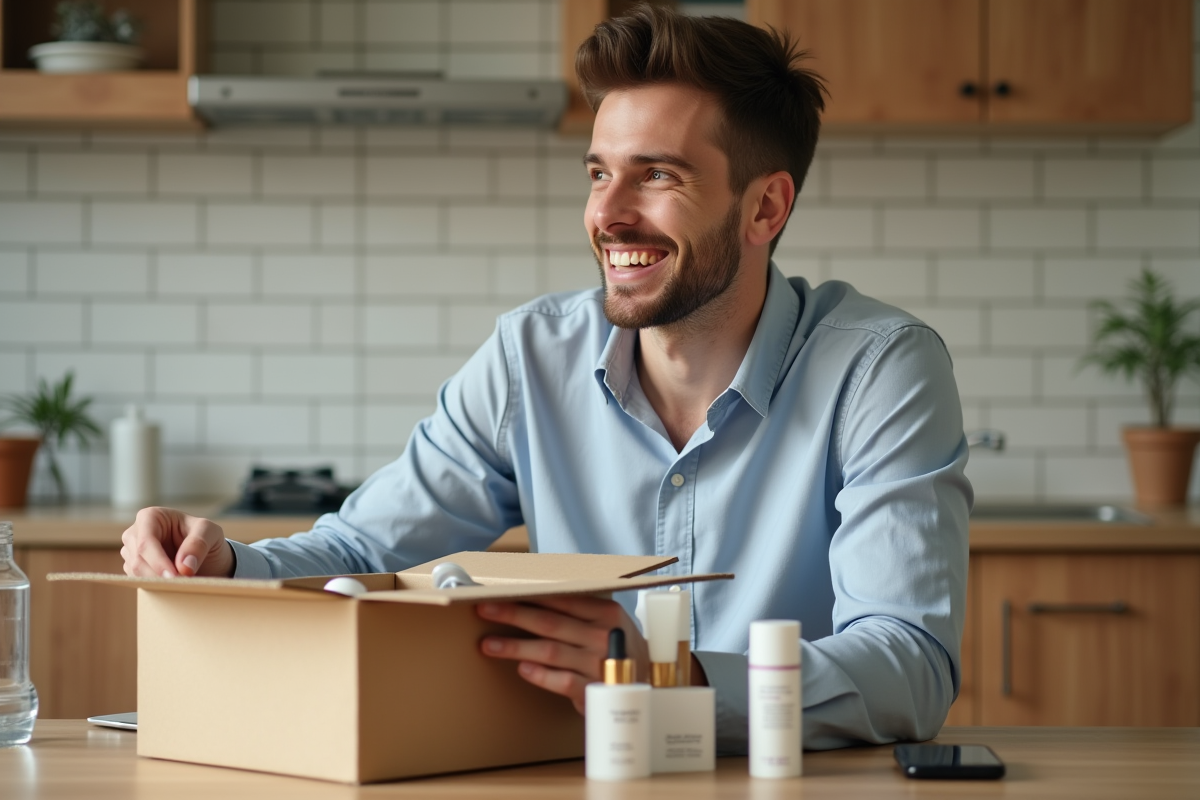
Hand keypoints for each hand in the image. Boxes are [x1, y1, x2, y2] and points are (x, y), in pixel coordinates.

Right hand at [121, 507, 233, 578]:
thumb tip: (184, 566)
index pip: (146, 542)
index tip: (175, 576)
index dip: (158, 562)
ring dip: (157, 582)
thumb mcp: (211, 533)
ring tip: (181, 584)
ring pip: (136, 573)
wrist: (206, 554)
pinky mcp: (133, 568)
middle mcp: (135, 533)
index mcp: (151, 517)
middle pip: (138, 560)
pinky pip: (138, 581)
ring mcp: (131, 551)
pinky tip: (172, 585)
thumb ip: (199, 544)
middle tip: (182, 584)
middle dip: (159, 575)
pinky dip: (154, 587)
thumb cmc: (206, 537)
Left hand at [476, 595, 650, 714]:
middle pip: (550, 622)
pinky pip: (563, 681)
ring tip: (488, 645)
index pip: (561, 600)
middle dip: (513, 615)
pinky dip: (541, 675)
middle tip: (484, 610)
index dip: (529, 596)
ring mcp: (598, 664)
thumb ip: (580, 609)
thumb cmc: (618, 648)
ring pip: (550, 651)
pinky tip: (522, 669)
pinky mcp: (594, 691)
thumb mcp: (609, 622)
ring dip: (516, 647)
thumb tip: (535, 594)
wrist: (649, 686)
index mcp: (606, 613)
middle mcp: (603, 636)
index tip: (501, 593)